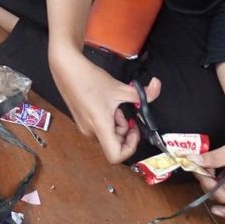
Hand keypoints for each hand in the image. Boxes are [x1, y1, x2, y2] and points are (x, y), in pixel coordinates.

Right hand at [50, 48, 156, 162]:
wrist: (66, 67)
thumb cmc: (90, 78)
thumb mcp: (121, 87)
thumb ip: (143, 93)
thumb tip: (158, 86)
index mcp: (99, 126)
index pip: (116, 156)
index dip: (130, 147)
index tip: (134, 130)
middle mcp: (89, 130)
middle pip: (114, 143)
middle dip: (124, 130)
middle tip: (124, 111)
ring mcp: (83, 126)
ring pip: (107, 135)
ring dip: (116, 124)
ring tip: (113, 105)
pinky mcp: (79, 120)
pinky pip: (98, 128)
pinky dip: (107, 120)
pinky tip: (104, 103)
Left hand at [192, 128, 224, 223]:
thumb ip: (216, 157)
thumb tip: (192, 160)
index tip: (217, 210)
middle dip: (210, 187)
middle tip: (197, 170)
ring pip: (221, 193)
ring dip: (207, 182)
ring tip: (199, 165)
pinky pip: (219, 184)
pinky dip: (209, 177)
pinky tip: (205, 166)